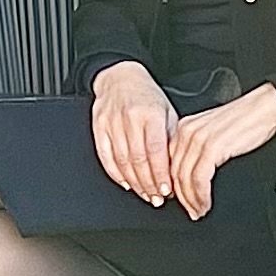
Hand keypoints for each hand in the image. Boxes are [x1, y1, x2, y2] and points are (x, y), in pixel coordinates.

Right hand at [91, 63, 176, 203]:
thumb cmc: (147, 97)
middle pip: (138, 159)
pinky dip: (115, 174)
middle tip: (156, 198)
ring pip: (122, 161)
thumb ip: (171, 139)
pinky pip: (105, 156)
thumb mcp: (167, 113)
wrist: (120, 78)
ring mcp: (111, 122)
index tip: (166, 190)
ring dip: (134, 183)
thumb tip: (176, 169)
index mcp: (151, 113)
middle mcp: (130, 118)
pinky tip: (126, 183)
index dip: (160, 174)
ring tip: (145, 194)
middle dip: (148, 183)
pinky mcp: (98, 127)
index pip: (155, 150)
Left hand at [165, 83, 275, 217]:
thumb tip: (194, 172)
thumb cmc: (244, 120)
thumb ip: (199, 148)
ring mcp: (198, 139)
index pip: (169, 162)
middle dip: (181, 198)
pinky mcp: (211, 147)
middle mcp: (187, 132)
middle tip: (191, 211)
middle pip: (174, 172)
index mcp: (184, 128)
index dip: (173, 185)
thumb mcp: (213, 132)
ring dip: (191, 200)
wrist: (263, 108)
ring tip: (199, 211)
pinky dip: (201, 196)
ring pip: (184, 178)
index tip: (179, 200)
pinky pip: (199, 179)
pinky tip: (206, 203)